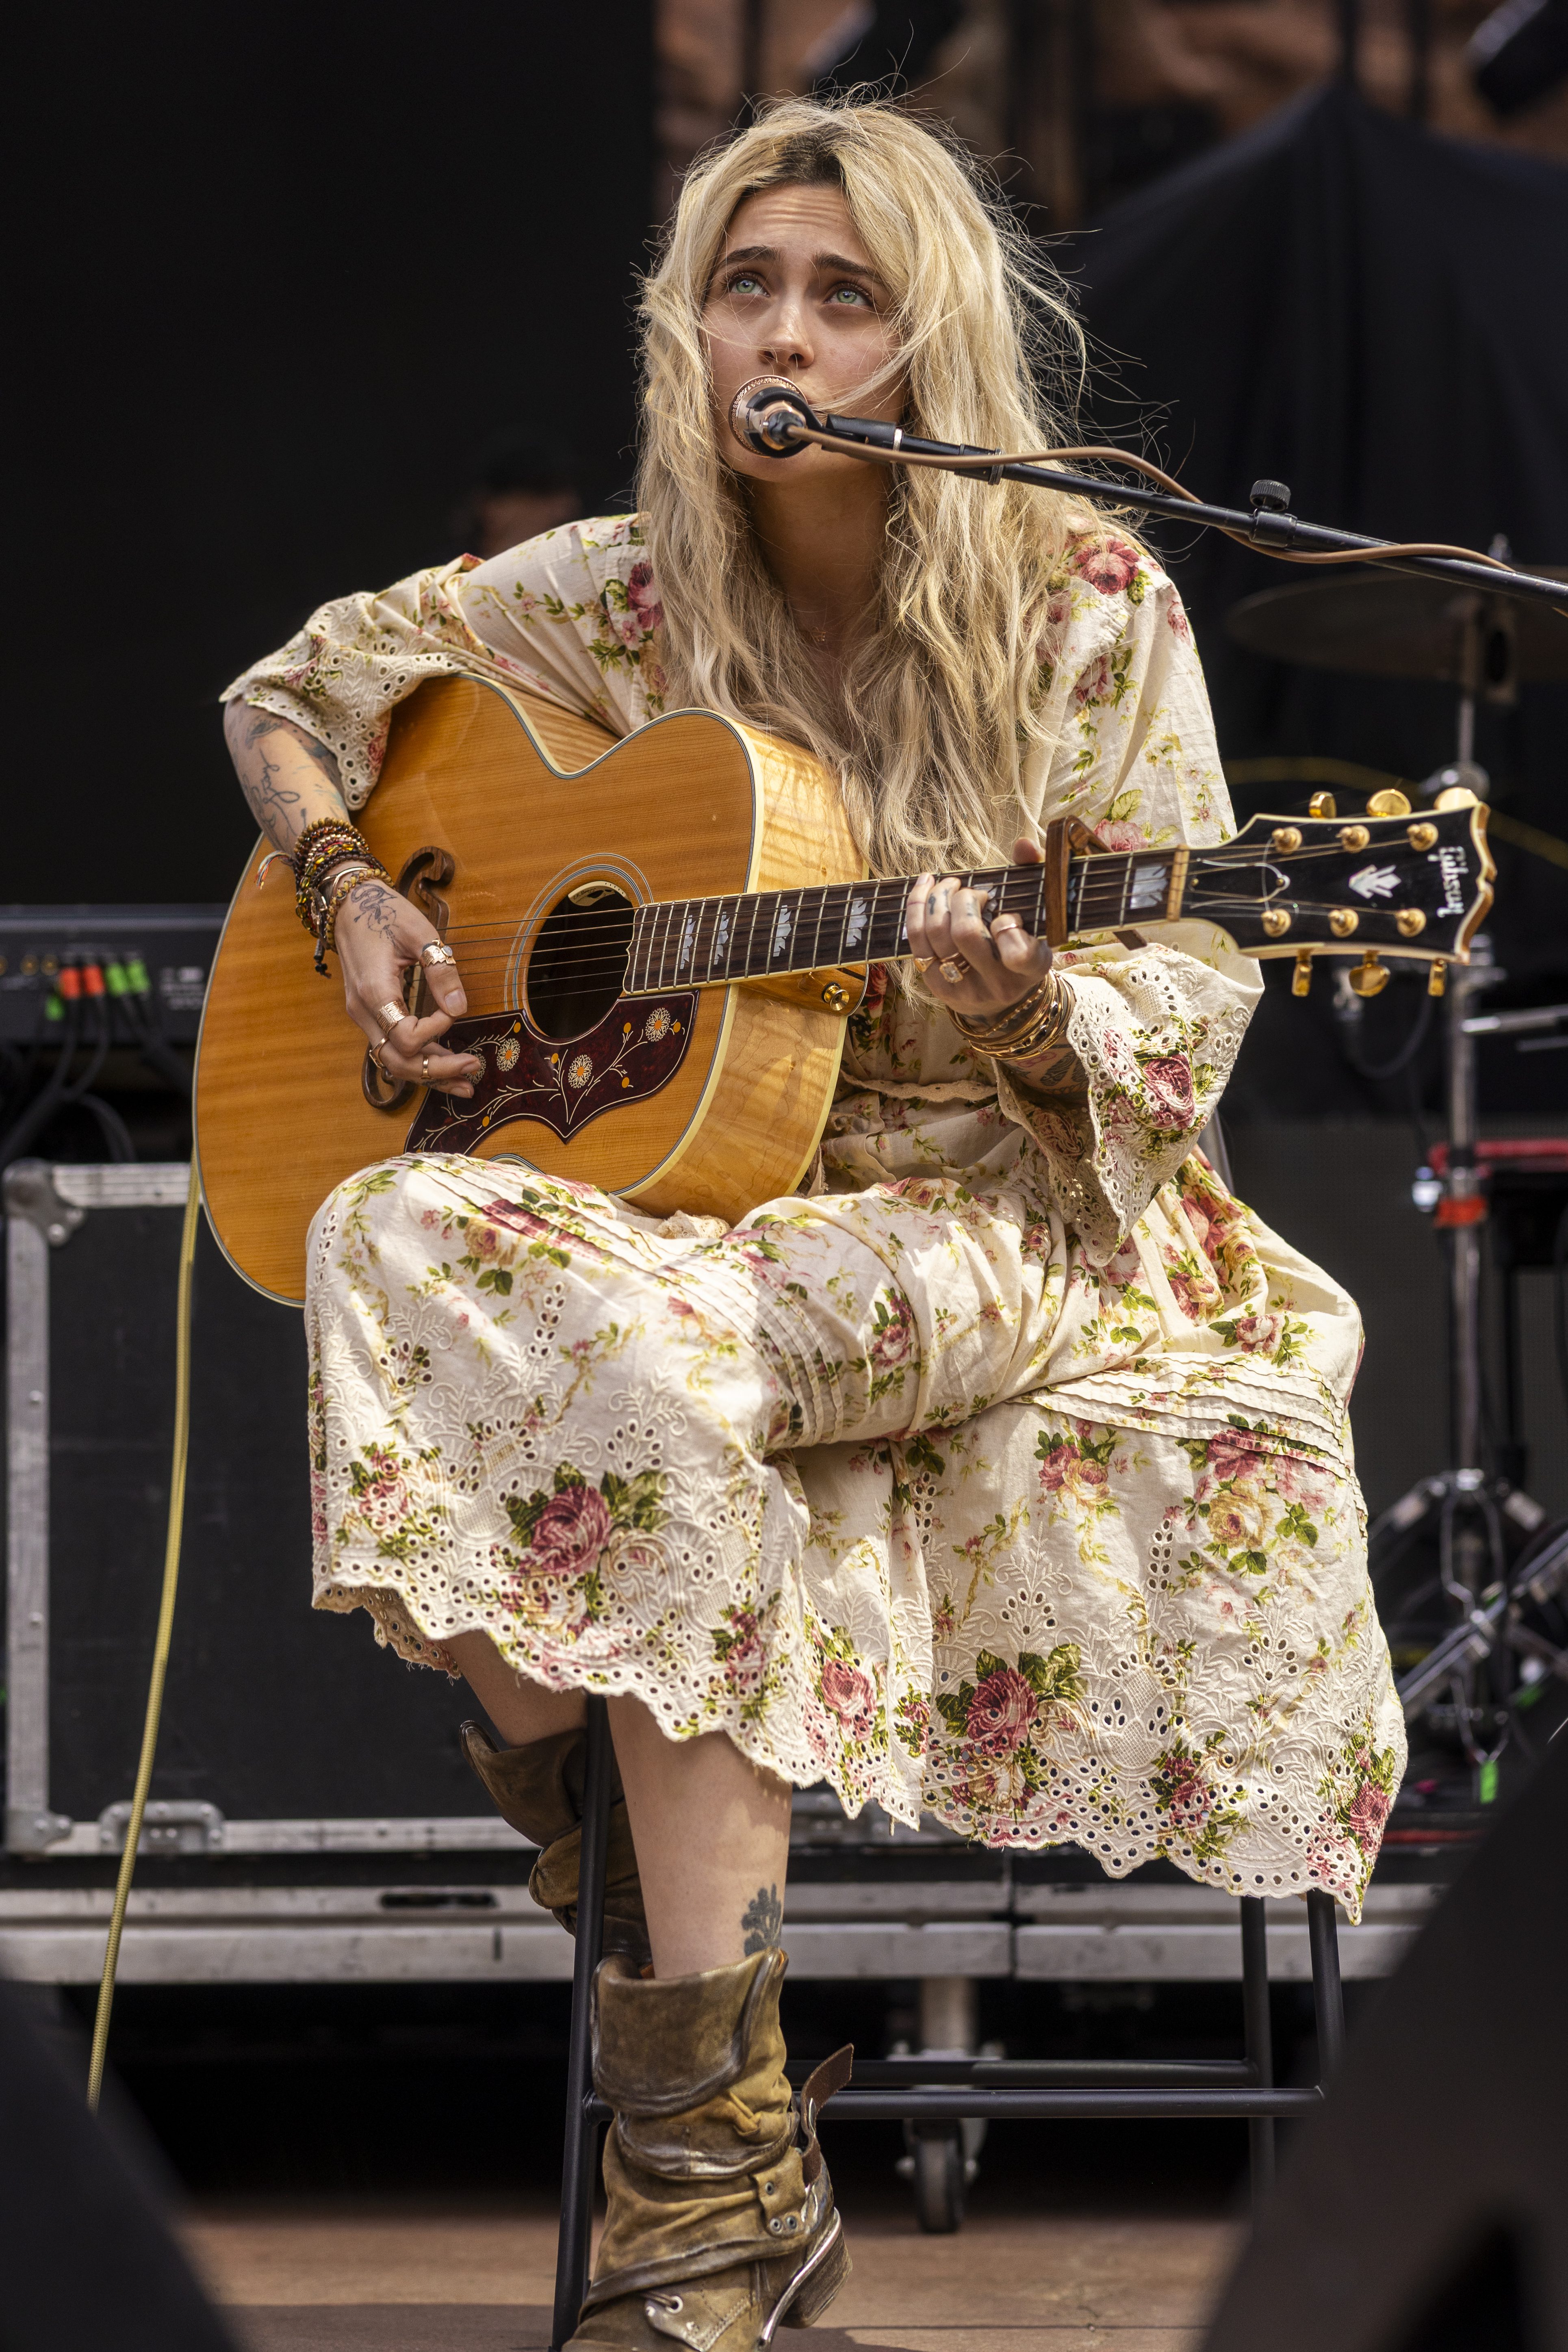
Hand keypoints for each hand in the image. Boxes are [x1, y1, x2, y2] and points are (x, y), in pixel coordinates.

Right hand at [333, 877, 482, 1097]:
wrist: (348, 905)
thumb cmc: (384, 913)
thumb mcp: (418, 932)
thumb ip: (440, 970)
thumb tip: (460, 1009)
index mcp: (374, 991)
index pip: (405, 1036)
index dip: (434, 1031)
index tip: (452, 1012)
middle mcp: (363, 1011)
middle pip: (397, 1060)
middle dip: (436, 1070)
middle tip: (474, 1068)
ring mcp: (364, 1016)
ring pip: (393, 1061)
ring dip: (429, 1074)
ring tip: (466, 1083)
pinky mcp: (371, 1014)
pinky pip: (393, 1047)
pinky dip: (419, 1059)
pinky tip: (444, 1065)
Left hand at [905, 837, 1051, 1020]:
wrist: (1004, 998)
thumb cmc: (1024, 943)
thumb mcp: (1039, 916)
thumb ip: (1034, 877)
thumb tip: (1024, 844)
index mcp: (1031, 969)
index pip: (1019, 954)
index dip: (1008, 926)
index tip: (1007, 915)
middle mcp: (997, 984)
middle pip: (967, 934)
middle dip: (965, 900)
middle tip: (974, 892)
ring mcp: (964, 989)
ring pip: (937, 934)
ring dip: (939, 898)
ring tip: (950, 886)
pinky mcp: (936, 987)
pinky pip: (917, 940)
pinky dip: (918, 906)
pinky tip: (927, 886)